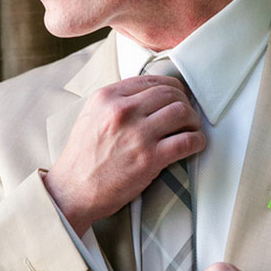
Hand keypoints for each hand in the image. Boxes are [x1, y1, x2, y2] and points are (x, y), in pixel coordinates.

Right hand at [44, 75, 205, 235]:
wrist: (73, 190)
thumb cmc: (83, 157)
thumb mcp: (92, 116)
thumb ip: (116, 102)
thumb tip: (148, 95)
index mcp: (107, 97)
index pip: (151, 80)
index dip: (171, 87)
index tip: (177, 96)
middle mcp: (123, 111)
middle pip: (170, 93)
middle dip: (184, 102)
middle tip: (186, 114)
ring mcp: (137, 134)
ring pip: (182, 112)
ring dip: (193, 120)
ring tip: (191, 128)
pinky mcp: (150, 158)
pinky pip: (187, 141)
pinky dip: (197, 141)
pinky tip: (195, 144)